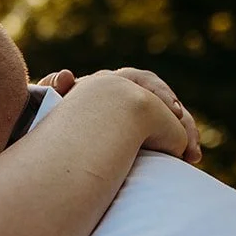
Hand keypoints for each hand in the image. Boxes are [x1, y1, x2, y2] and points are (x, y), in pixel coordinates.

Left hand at [38, 67, 202, 163]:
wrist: (43, 150)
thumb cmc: (43, 124)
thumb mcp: (45, 106)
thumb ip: (52, 90)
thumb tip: (67, 75)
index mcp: (108, 85)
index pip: (142, 82)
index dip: (160, 94)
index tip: (172, 109)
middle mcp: (126, 99)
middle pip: (164, 101)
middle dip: (180, 117)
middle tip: (188, 137)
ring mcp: (134, 121)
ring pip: (171, 121)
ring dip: (186, 134)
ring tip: (192, 155)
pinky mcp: (140, 142)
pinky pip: (167, 140)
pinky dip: (180, 147)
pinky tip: (189, 160)